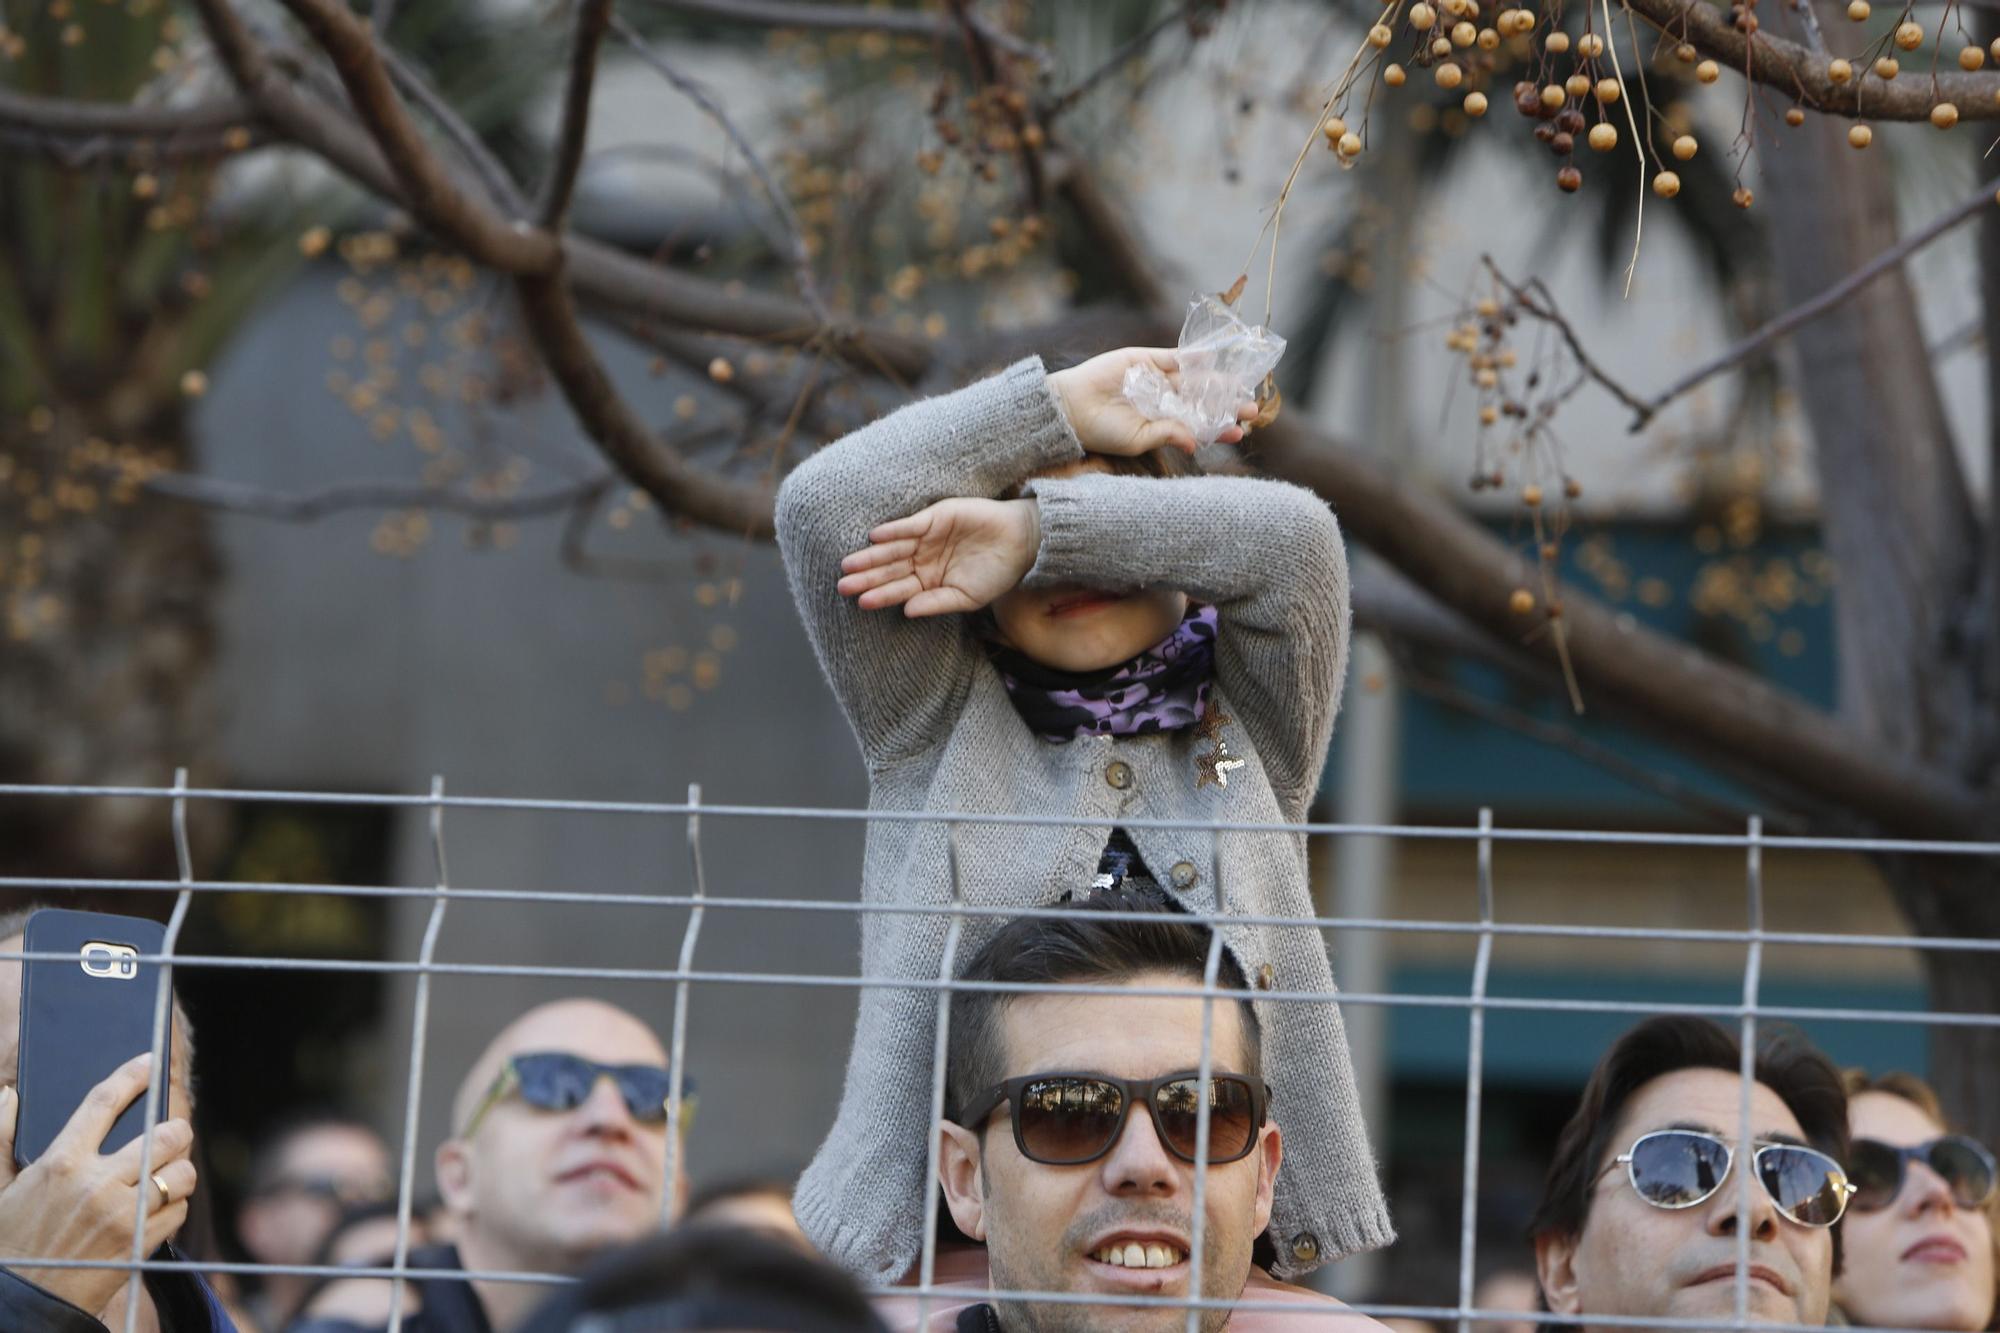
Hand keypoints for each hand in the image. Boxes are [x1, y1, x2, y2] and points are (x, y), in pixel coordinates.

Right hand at [0, 1055, 196, 1317]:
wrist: (22, 1303)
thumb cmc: (8, 1243)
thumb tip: (8, 1095)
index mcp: (60, 1163)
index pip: (104, 1102)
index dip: (133, 1076)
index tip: (149, 1063)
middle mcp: (96, 1183)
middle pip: (166, 1134)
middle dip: (174, 1131)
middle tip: (170, 1135)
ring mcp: (122, 1214)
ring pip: (181, 1172)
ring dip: (178, 1171)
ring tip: (164, 1176)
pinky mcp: (140, 1243)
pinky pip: (180, 1209)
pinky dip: (174, 1206)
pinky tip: (156, 1209)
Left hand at [836, 498, 1037, 616]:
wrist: (1022, 543)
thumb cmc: (997, 574)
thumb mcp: (966, 597)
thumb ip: (936, 603)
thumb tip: (906, 612)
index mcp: (928, 580)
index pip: (898, 589)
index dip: (880, 595)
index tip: (860, 603)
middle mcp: (923, 559)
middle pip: (889, 569)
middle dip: (866, 577)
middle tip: (842, 586)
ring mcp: (927, 537)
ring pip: (894, 548)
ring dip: (872, 555)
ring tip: (850, 565)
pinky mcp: (935, 517)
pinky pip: (910, 526)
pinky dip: (894, 531)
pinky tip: (875, 537)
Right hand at [1047, 347, 1256, 455]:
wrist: (1072, 407)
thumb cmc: (1102, 432)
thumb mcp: (1137, 439)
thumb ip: (1165, 435)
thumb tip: (1193, 443)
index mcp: (1165, 423)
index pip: (1200, 426)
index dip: (1219, 428)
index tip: (1240, 432)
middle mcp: (1166, 400)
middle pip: (1203, 400)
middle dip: (1226, 403)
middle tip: (1251, 408)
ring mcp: (1158, 377)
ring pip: (1194, 378)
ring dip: (1217, 381)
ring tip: (1239, 386)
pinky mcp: (1147, 358)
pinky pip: (1175, 356)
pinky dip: (1194, 357)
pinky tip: (1213, 360)